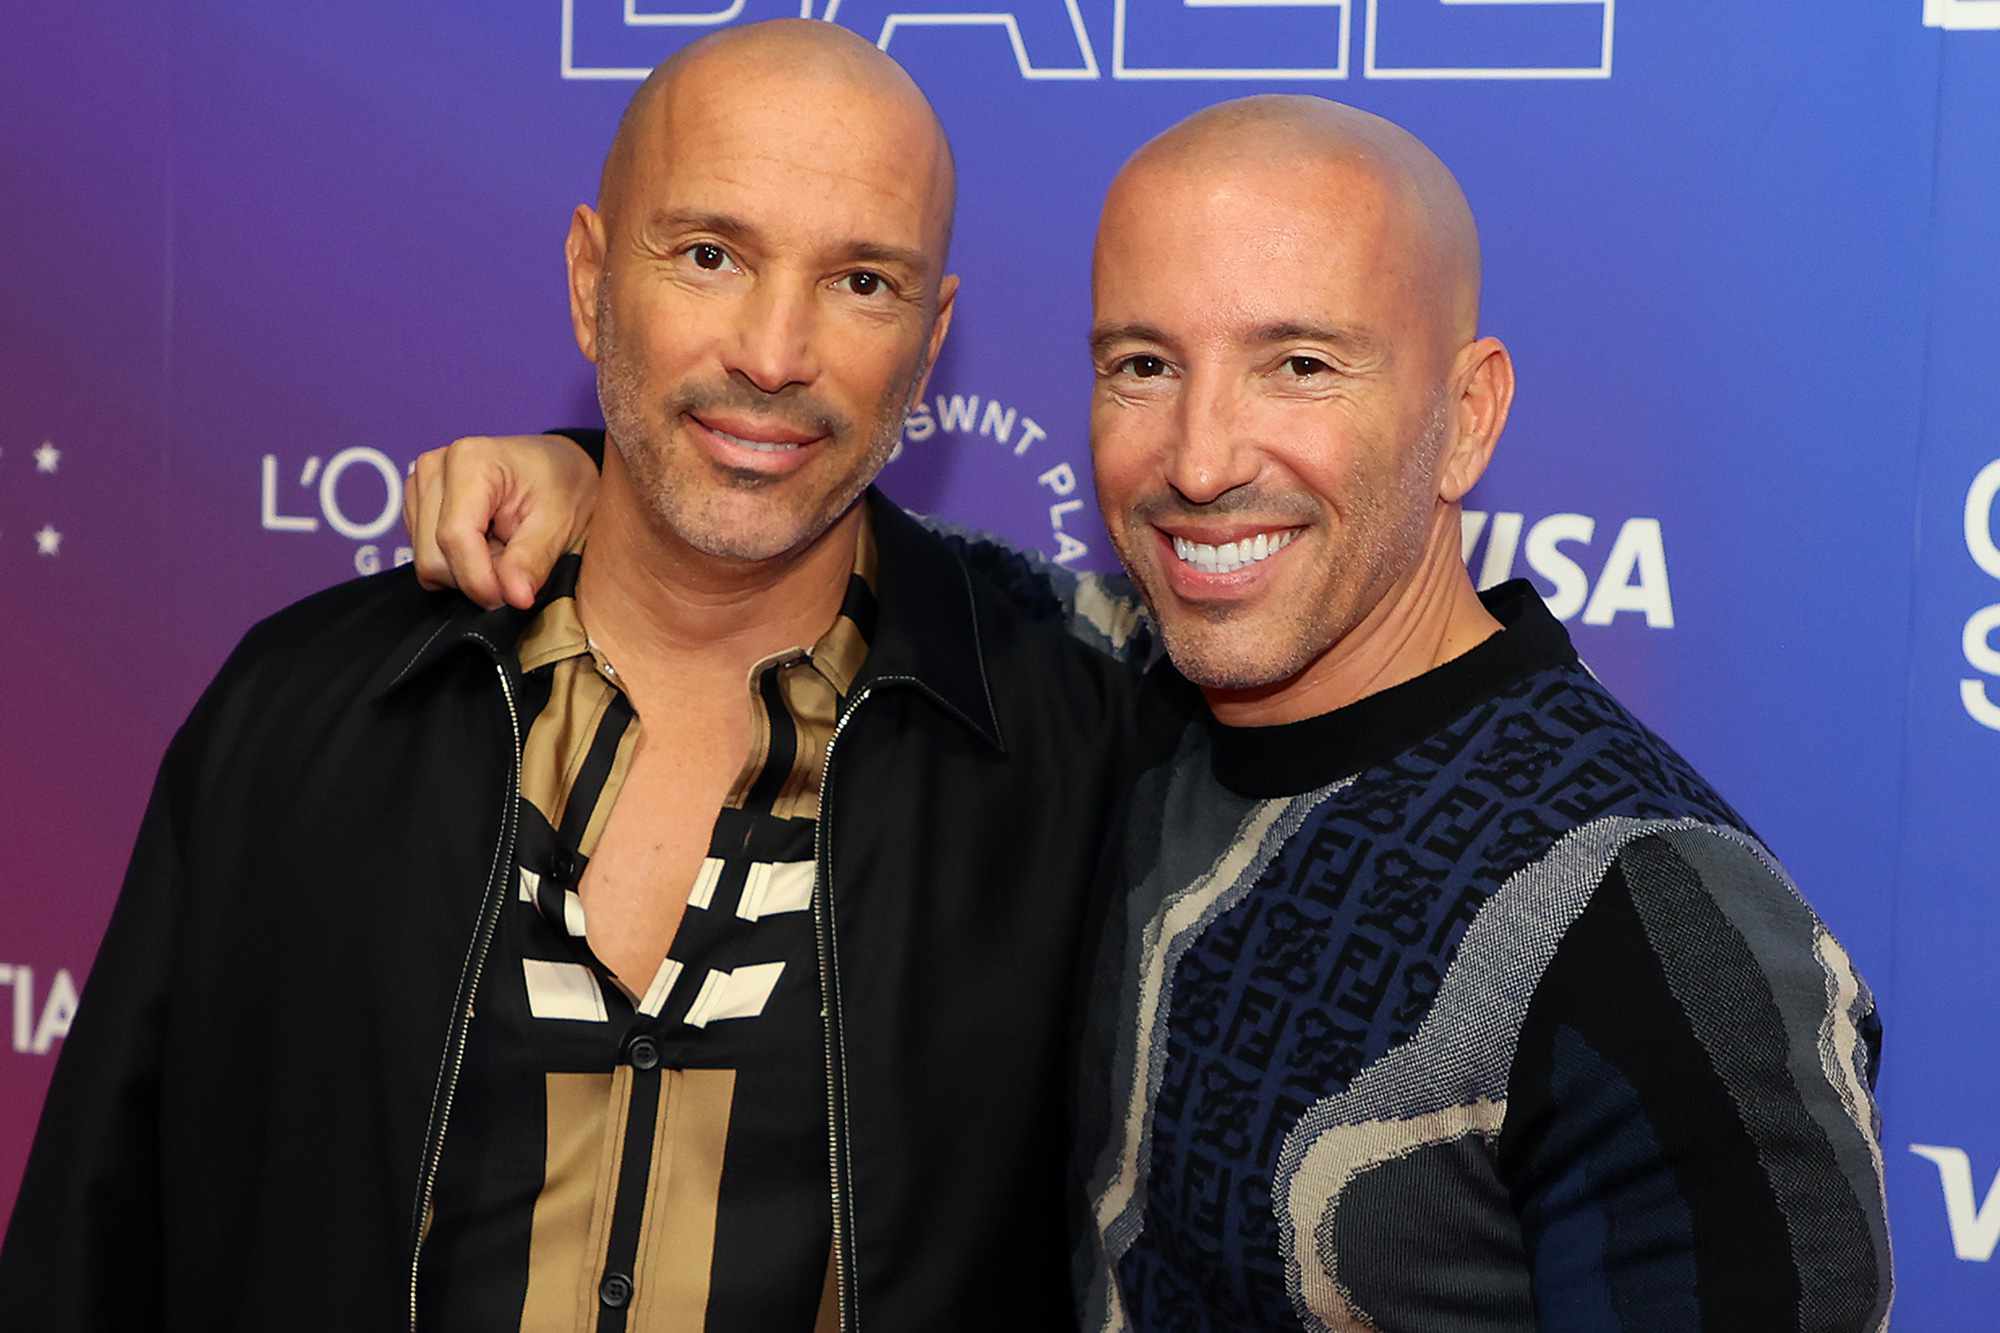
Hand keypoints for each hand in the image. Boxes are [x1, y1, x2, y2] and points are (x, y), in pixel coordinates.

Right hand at [402, 434, 599, 609]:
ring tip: (504, 549)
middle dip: (476, 576)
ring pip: (427, 561)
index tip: (509, 599)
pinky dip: (459, 563)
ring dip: (468, 570)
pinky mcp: (417, 506)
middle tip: (516, 566)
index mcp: (468, 461)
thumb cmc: (561, 484)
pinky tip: (487, 544)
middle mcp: (434, 468)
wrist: (558, 467)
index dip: (480, 580)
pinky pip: (428, 556)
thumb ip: (531, 560)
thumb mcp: (559, 522)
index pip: (454, 537)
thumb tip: (515, 597)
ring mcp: (420, 486)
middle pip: (433, 556)